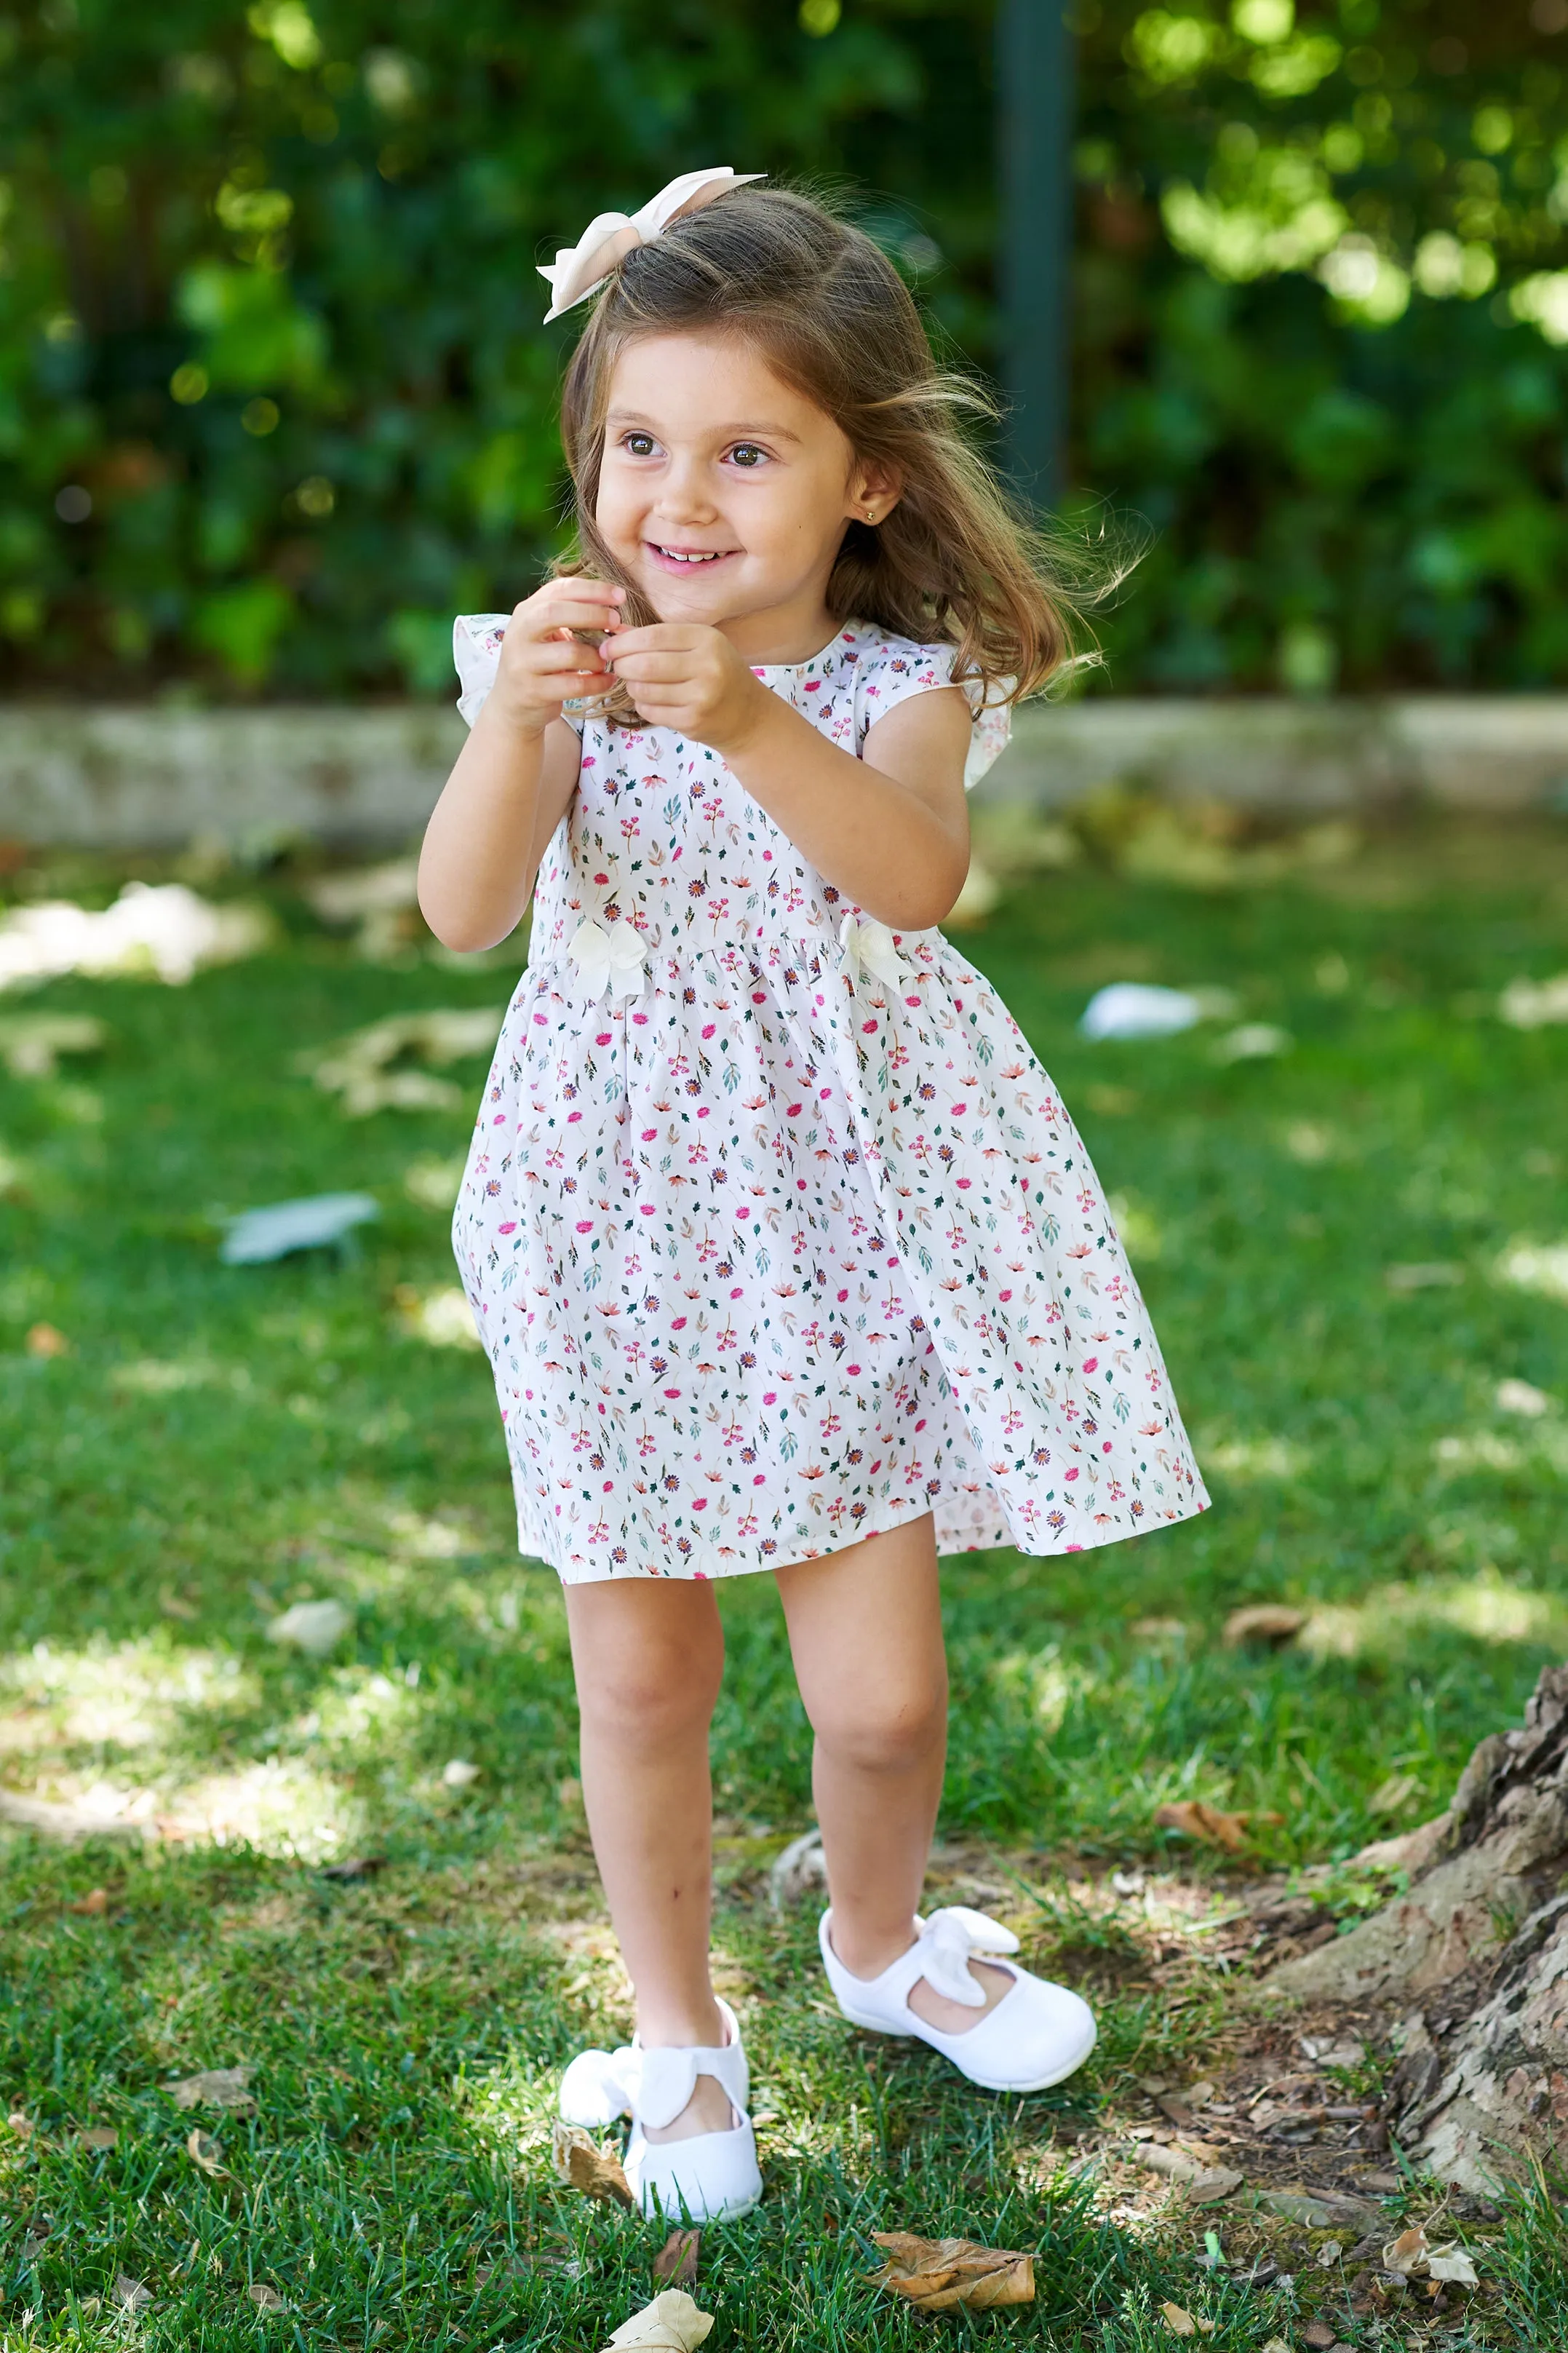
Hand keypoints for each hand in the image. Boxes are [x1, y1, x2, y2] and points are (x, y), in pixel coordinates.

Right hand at [486, 578, 626, 735]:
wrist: (512, 702)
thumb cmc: (541, 661)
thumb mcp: (548, 632)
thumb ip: (572, 615)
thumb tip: (614, 604)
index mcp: (527, 612)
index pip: (559, 589)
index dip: (592, 590)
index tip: (620, 596)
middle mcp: (519, 634)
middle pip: (554, 612)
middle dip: (592, 614)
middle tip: (616, 622)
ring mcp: (523, 663)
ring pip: (569, 653)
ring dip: (596, 656)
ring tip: (607, 660)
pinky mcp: (533, 691)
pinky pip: (574, 685)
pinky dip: (597, 682)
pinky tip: (607, 680)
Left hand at [601, 622, 769, 753]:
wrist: (749, 716)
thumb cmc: (718, 675)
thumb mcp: (698, 647)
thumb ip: (659, 638)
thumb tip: (615, 632)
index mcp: (707, 640)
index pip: (653, 636)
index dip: (623, 642)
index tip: (608, 647)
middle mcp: (708, 667)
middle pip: (645, 664)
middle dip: (622, 665)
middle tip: (617, 667)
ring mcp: (701, 697)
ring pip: (644, 690)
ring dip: (632, 687)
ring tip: (638, 684)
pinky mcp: (693, 721)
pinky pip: (651, 711)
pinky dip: (642, 705)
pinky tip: (652, 701)